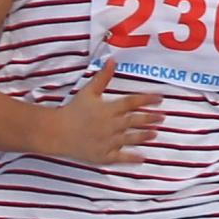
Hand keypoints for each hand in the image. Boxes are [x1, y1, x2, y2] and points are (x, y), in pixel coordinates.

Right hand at [48, 59, 163, 165]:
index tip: (160, 98)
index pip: (131, 102)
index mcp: (107, 109)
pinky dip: (131, 158)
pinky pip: (120, 158)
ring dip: (144, 136)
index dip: (147, 99)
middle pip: (134, 121)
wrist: (56, 132)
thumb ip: (102, 78)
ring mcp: (107, 141)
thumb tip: (112, 60)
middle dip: (150, 118)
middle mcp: (110, 125)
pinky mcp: (103, 155)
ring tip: (154, 133)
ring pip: (130, 138)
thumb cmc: (73, 111)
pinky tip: (142, 158)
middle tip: (162, 117)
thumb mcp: (88, 92)